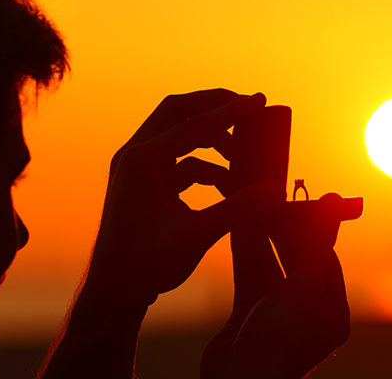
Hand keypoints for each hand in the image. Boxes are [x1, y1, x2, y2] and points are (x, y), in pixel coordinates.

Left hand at [89, 89, 282, 303]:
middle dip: (215, 108)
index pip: (193, 123)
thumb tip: (278, 190)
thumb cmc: (147, 265)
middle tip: (250, 108)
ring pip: (178, 136)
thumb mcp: (198, 234)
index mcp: (141, 160)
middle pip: (178, 112)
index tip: (260, 100)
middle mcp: (133, 155)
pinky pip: (176, 161)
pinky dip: (202, 167)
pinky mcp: (141, 184)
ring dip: (211, 142)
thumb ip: (239, 208)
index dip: (231, 112)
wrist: (114, 292)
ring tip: (243, 158)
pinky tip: (227, 186)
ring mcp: (135, 168)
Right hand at [201, 193, 350, 378]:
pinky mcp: (247, 315)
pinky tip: (235, 221)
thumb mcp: (302, 287)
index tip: (295, 197)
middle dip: (282, 226)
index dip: (310, 225)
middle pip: (296, 257)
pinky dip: (243, 250)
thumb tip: (334, 200)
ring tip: (249, 199)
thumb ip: (315, 242)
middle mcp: (308, 310)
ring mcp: (276, 313)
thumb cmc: (279, 340)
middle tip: (268, 194)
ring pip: (269, 262)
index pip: (324, 254)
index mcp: (332, 309)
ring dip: (260, 233)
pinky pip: (248, 274)